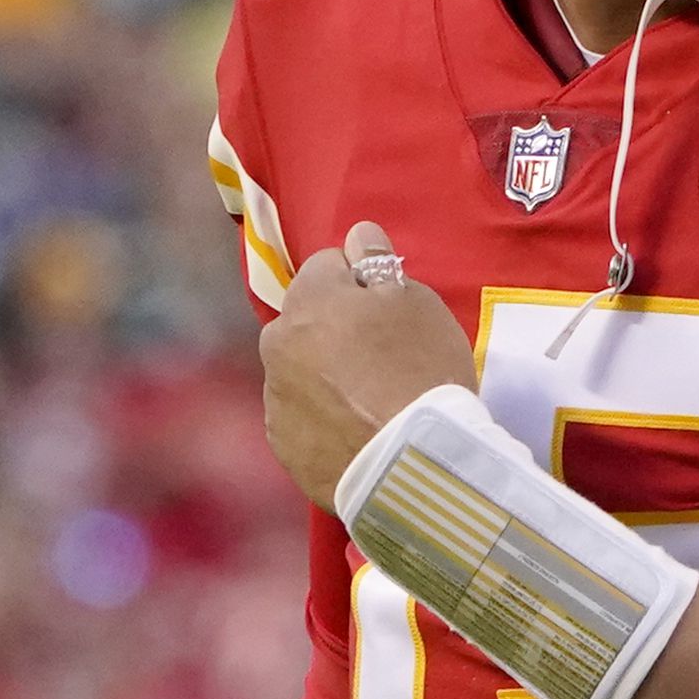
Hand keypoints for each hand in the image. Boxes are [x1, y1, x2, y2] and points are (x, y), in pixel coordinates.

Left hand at [261, 220, 478, 506]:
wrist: (413, 464)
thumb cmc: (423, 371)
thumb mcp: (418, 304)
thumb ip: (380, 264)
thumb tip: (358, 234)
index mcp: (308, 298)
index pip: (329, 264)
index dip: (364, 281)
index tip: (393, 309)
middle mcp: (277, 342)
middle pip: (307, 319)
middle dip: (335, 328)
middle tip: (384, 357)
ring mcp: (275, 397)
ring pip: (300, 368)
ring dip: (325, 374)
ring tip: (372, 401)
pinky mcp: (282, 445)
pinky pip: (302, 416)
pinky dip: (322, 418)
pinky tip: (357, 432)